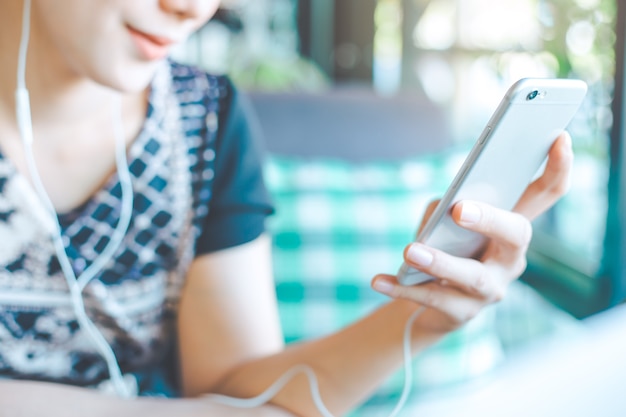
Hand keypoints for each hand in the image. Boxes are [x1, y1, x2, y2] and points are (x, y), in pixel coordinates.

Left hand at [371, 132, 573, 332]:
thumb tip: (444, 208)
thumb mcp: (445, 220)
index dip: (558, 167)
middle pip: (517, 234)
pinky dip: (402, 288)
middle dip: (491, 220)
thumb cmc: (443, 246)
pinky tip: (378, 280)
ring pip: (472, 276)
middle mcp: (511, 258)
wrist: (429, 301)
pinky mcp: (464, 312)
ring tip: (410, 251)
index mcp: (512, 226)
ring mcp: (492, 289)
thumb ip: (447, 207)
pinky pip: (433, 299)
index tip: (559, 136)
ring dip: (440, 262)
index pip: (546, 193)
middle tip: (460, 209)